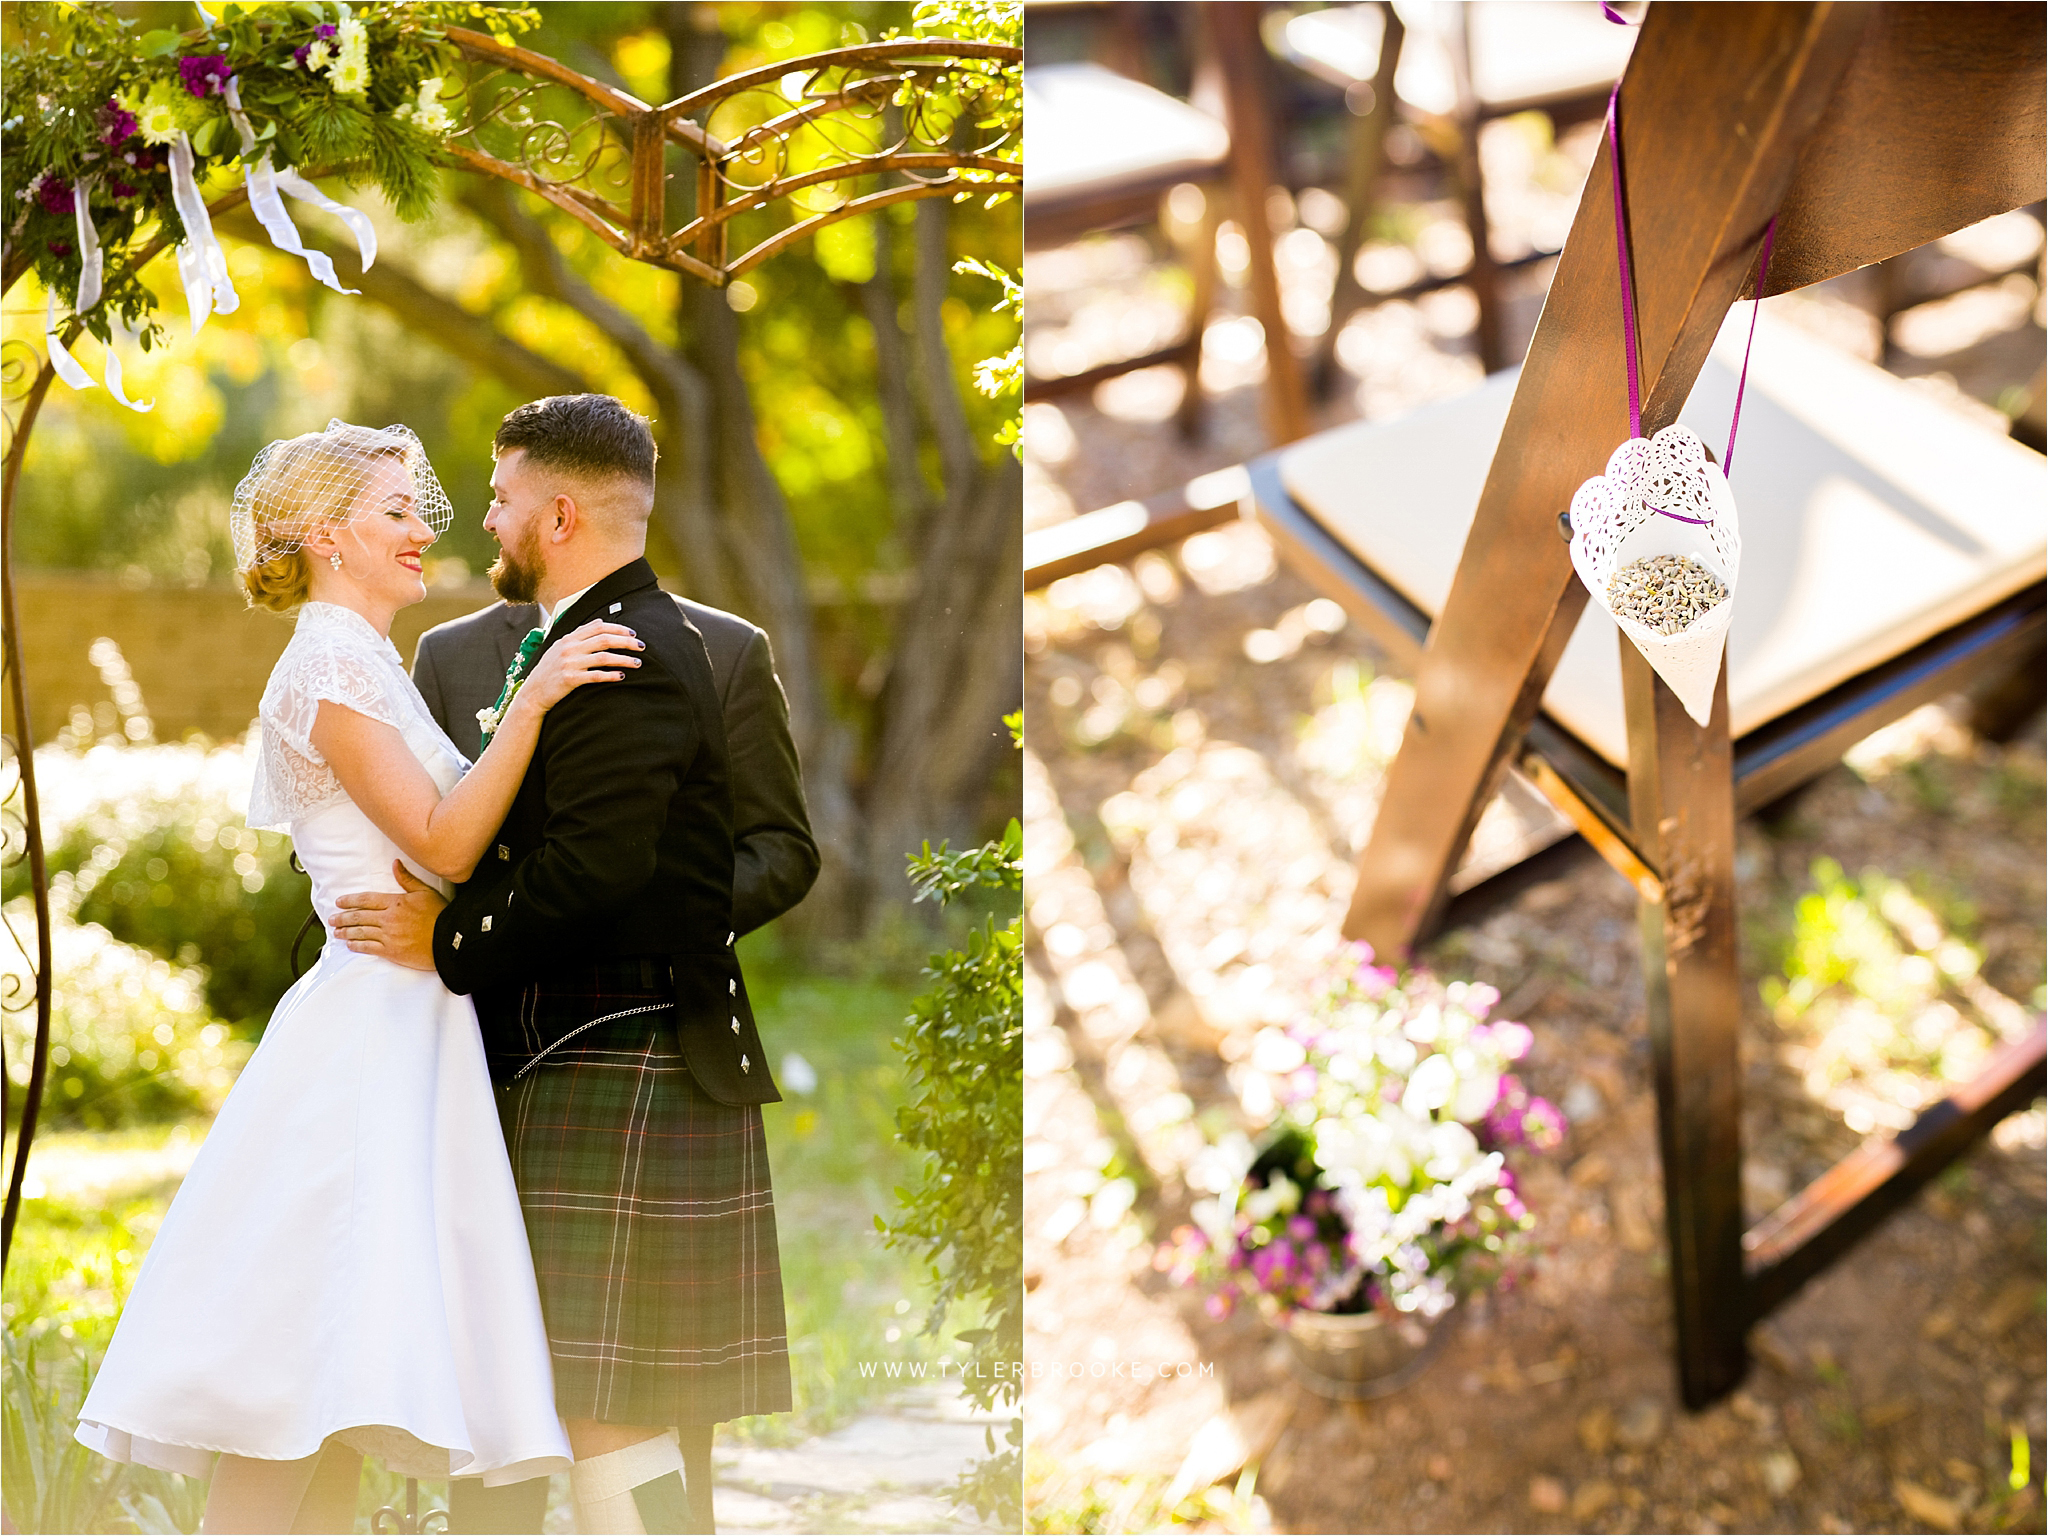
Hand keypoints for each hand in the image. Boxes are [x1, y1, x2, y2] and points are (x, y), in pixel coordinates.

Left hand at [334, 861, 447, 970]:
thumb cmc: (440, 915)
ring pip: (361, 932)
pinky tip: (350, 945)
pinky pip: (369, 948)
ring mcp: (388, 936)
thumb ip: (407, 879)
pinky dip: (357, 946)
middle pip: (359, 916)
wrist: (449, 940)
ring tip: (337, 932)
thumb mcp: (426, 892)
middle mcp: (388, 918)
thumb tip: (395, 863)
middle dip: (343, 917)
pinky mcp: (391, 951)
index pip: (366, 899)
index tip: (339, 902)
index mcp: (395, 902)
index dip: (350, 900)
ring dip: (346, 932)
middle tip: (332, 919)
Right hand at [519, 620, 642, 713]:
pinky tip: (621, 676)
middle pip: (604, 640)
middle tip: (641, 646)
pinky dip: (610, 675)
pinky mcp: (570, 679)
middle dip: (626, 642)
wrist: (533, 692)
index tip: (633, 633)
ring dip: (624, 659)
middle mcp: (569, 648)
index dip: (618, 628)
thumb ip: (579, 635)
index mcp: (569, 638)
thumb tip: (600, 622)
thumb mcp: (560, 647)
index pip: (598, 627)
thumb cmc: (550, 670)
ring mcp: (570, 663)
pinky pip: (595, 676)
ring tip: (637, 663)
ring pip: (604, 657)